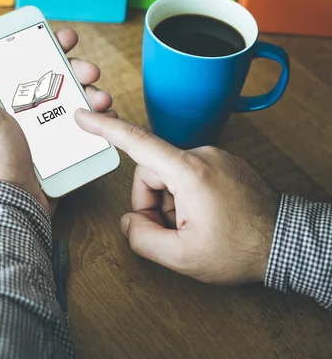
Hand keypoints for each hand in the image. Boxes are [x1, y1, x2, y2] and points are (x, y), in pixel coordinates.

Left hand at [0, 29, 116, 214]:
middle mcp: (21, 117)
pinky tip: (106, 116)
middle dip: (75, 71)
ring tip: (102, 98)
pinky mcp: (59, 153)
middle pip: (54, 83)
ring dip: (90, 95)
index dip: (45, 49)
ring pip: (71, 105)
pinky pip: (80, 132)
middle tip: (90, 69)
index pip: (24, 67)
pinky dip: (95, 122)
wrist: (12, 206)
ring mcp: (41, 136)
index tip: (64, 40)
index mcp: (0, 104)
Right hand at [75, 110, 280, 284]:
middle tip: (170, 233)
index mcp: (189, 171)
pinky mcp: (223, 164)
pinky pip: (188, 176)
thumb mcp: (182, 257)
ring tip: (191, 229)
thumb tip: (129, 221)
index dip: (105, 129)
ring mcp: (215, 158)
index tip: (84, 117)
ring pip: (169, 176)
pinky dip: (185, 199)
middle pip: (151, 172)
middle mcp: (202, 155)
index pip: (137, 143)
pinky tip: (203, 220)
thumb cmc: (241, 250)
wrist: (289, 244)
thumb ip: (142, 238)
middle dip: (152, 204)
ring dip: (170, 204)